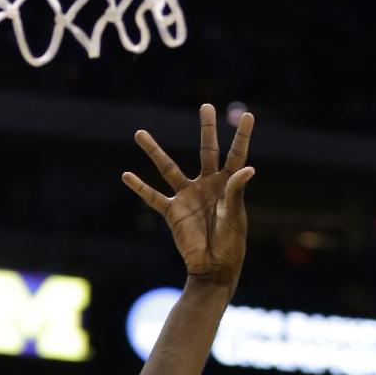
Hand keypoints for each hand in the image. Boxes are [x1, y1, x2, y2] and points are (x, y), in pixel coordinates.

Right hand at [123, 103, 254, 286]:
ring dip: (153, 151)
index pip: (236, 156)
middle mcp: (207, 185)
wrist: (214, 268)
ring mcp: (188, 196)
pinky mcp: (173, 212)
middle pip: (206, 150)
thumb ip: (236, 191)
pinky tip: (127, 175)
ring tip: (139, 133)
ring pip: (168, 168)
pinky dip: (140, 187)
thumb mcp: (235, 216)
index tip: (248, 116)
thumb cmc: (230, 244)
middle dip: (207, 129)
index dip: (242, 137)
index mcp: (227, 185)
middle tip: (206, 106)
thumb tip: (248, 168)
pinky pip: (153, 197)